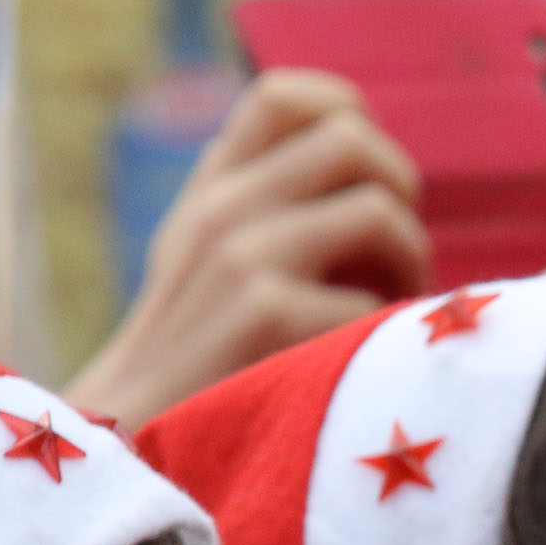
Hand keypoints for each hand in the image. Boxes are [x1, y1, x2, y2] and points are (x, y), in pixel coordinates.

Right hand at [67, 70, 429, 428]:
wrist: (134, 450)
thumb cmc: (206, 372)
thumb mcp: (221, 269)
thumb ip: (277, 215)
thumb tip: (385, 188)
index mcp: (215, 189)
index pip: (288, 95)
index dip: (355, 122)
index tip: (371, 187)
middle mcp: (222, 207)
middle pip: (353, 138)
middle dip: (404, 198)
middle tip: (395, 264)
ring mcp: (240, 255)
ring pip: (381, 210)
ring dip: (411, 266)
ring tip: (390, 316)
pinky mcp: (264, 312)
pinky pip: (374, 304)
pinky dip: (386, 342)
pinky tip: (359, 372)